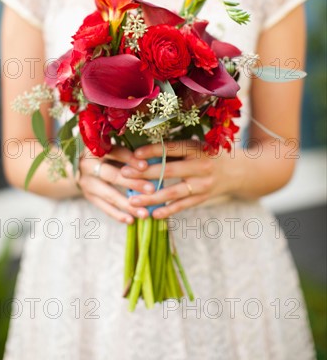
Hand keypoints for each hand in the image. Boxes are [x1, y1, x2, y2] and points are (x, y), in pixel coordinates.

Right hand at [78, 146, 155, 223]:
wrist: (79, 164)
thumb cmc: (106, 153)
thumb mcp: (113, 148)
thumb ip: (128, 154)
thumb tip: (153, 162)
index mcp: (96, 148)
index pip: (116, 153)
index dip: (131, 159)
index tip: (146, 166)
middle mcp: (88, 165)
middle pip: (113, 176)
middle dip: (133, 183)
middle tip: (152, 190)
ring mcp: (86, 182)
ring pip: (109, 195)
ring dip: (128, 205)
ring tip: (145, 213)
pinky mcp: (88, 196)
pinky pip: (104, 207)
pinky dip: (118, 215)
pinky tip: (131, 220)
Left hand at [121, 140, 238, 218]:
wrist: (235, 171)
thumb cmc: (207, 154)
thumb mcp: (194, 145)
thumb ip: (173, 148)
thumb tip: (142, 151)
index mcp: (197, 148)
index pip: (171, 148)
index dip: (152, 151)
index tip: (134, 154)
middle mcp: (201, 166)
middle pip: (168, 170)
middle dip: (144, 173)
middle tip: (124, 174)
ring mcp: (203, 184)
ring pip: (173, 192)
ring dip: (151, 197)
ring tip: (132, 200)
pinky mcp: (203, 198)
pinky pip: (182, 205)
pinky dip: (167, 210)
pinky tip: (152, 214)